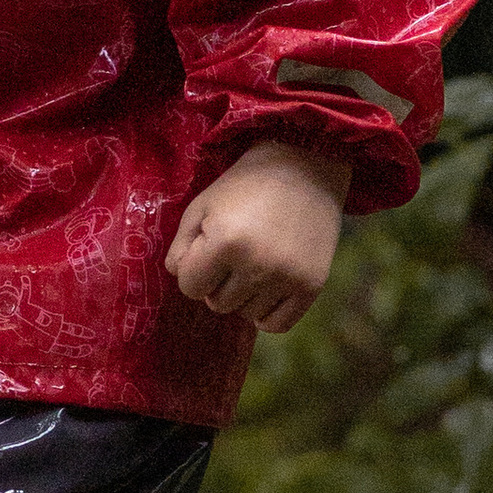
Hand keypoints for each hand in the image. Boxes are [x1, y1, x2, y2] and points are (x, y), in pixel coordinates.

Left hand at [166, 141, 348, 334]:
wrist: (305, 166)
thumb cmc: (244, 186)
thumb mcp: (202, 206)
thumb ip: (180, 247)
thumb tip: (179, 277)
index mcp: (225, 242)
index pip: (190, 287)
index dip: (193, 268)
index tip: (207, 248)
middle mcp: (257, 265)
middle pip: (217, 304)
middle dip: (218, 281)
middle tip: (235, 250)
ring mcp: (287, 277)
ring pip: (246, 314)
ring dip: (244, 294)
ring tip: (255, 259)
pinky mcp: (313, 285)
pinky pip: (278, 325)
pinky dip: (267, 313)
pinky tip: (267, 288)